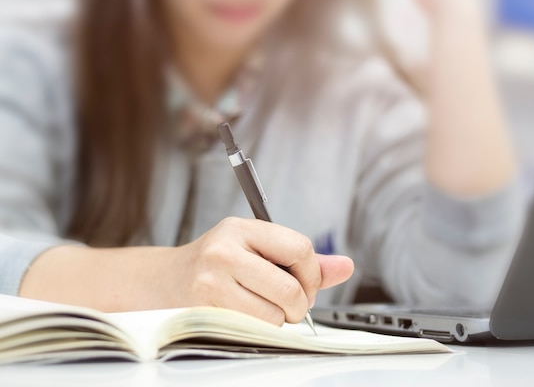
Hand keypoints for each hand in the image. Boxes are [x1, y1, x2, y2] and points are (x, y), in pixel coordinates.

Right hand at [164, 217, 353, 324]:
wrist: (163, 282)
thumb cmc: (217, 265)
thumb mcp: (257, 250)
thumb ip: (303, 259)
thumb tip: (346, 266)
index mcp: (243, 228)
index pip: (300, 248)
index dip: (312, 274)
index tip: (306, 284)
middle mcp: (225, 250)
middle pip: (291, 287)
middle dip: (300, 304)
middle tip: (290, 304)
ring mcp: (212, 281)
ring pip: (275, 314)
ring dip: (278, 319)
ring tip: (262, 308)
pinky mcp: (205, 310)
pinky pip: (255, 329)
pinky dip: (260, 329)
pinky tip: (246, 316)